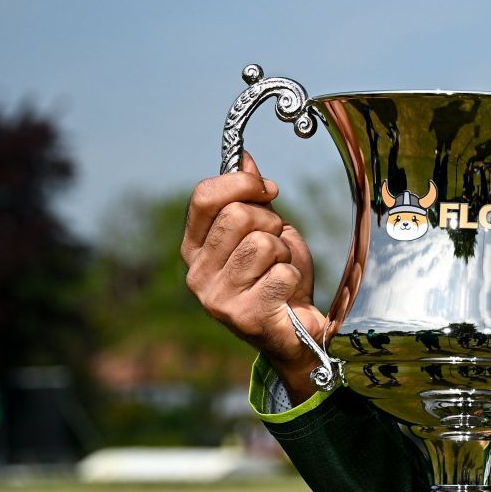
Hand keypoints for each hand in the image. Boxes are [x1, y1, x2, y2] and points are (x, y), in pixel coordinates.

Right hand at [182, 150, 327, 399]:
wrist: (296, 333)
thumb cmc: (278, 279)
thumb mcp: (266, 231)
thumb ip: (250, 198)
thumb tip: (243, 158)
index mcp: (194, 248)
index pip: (204, 197)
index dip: (241, 183)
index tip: (268, 189)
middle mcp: (196, 273)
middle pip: (238, 215)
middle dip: (271, 222)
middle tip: (278, 246)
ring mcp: (216, 297)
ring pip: (263, 243)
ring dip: (284, 253)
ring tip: (280, 273)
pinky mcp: (242, 316)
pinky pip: (281, 273)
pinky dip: (294, 278)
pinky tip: (287, 296)